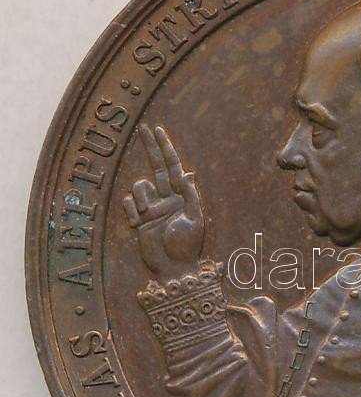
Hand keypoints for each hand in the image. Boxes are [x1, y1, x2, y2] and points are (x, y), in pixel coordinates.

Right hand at [123, 124, 203, 277]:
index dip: (166, 148)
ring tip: (146, 215)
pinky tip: (137, 225)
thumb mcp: (195, 219)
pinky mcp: (138, 219)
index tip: (158, 130)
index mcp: (182, 196)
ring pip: (140, 186)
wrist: (174, 268)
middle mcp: (166, 198)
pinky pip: (129, 203)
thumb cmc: (188, 246)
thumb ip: (189, 196)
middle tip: (143, 128)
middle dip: (150, 147)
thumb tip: (187, 172)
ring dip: (141, 197)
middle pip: (156, 166)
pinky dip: (132, 210)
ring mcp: (151, 207)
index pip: (172, 166)